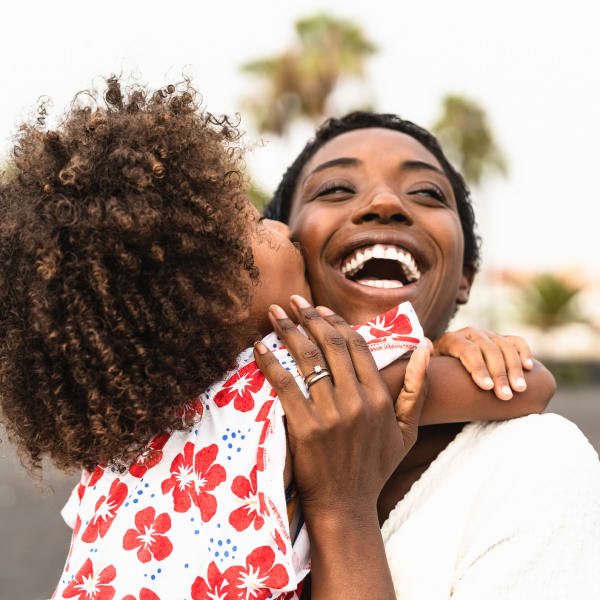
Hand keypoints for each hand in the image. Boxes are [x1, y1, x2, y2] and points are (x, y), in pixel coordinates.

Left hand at [253, 295, 429, 521]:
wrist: (345, 507)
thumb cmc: (374, 468)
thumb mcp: (406, 431)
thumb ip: (417, 388)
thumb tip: (425, 347)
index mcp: (379, 397)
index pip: (356, 345)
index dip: (336, 322)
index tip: (319, 309)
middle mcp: (357, 400)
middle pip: (331, 344)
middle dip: (309, 317)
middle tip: (293, 302)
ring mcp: (331, 413)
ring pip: (308, 358)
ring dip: (289, 331)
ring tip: (275, 314)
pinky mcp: (305, 427)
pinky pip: (285, 384)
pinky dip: (270, 363)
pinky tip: (259, 348)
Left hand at [433, 327, 533, 399]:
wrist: (446, 368)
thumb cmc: (437, 375)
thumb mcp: (427, 370)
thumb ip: (423, 362)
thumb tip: (426, 347)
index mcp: (450, 340)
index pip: (467, 350)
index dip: (477, 368)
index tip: (486, 388)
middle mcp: (470, 334)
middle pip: (488, 350)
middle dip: (499, 374)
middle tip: (506, 396)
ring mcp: (487, 335)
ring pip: (504, 346)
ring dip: (514, 368)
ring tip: (520, 389)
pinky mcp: (500, 339)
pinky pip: (516, 341)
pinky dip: (524, 352)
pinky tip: (529, 367)